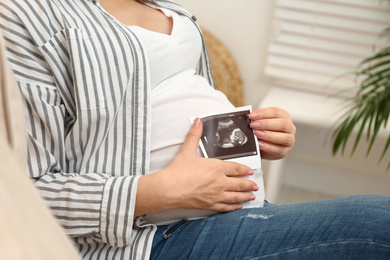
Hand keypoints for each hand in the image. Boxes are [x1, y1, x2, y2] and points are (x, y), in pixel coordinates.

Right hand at [135, 118, 257, 215]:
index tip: (251, 171)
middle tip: (255, 185)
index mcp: (216, 168)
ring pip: (235, 196)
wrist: (168, 189)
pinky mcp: (210, 205)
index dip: (245, 170)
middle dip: (249, 184)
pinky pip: (226, 207)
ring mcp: (216, 195)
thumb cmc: (177, 171)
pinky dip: (234, 207)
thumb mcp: (187, 150)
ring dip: (245, 196)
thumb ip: (194, 135)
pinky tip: (238, 207)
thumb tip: (197, 121)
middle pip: (239, 183)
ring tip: (252, 196)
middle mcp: (220, 182)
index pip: (236, 168)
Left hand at [248, 107, 295, 159]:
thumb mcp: (262, 124)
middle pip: (283, 124)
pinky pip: (279, 150)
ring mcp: (290, 140)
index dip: (263, 113)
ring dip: (269, 135)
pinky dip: (268, 147)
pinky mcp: (285, 151)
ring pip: (285, 138)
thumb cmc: (265, 132)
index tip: (252, 116)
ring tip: (257, 134)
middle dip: (266, 124)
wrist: (265, 147)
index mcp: (284, 116)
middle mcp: (289, 127)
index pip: (276, 112)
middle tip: (254, 125)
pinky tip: (260, 144)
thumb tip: (250, 119)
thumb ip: (258, 120)